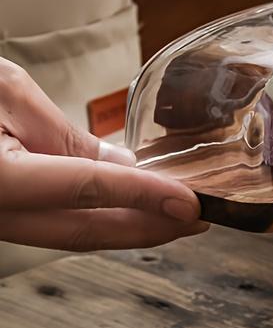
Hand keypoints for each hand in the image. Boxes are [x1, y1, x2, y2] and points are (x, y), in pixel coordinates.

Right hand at [0, 58, 208, 251]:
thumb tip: (121, 165)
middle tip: (198, 221)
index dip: (144, 196)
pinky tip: (130, 213)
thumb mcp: (8, 92)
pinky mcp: (2, 215)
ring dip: (129, 229)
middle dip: (150, 229)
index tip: (189, 203)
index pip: (87, 188)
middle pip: (85, 231)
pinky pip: (56, 226)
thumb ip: (66, 134)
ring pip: (72, 235)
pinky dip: (98, 221)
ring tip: (176, 219)